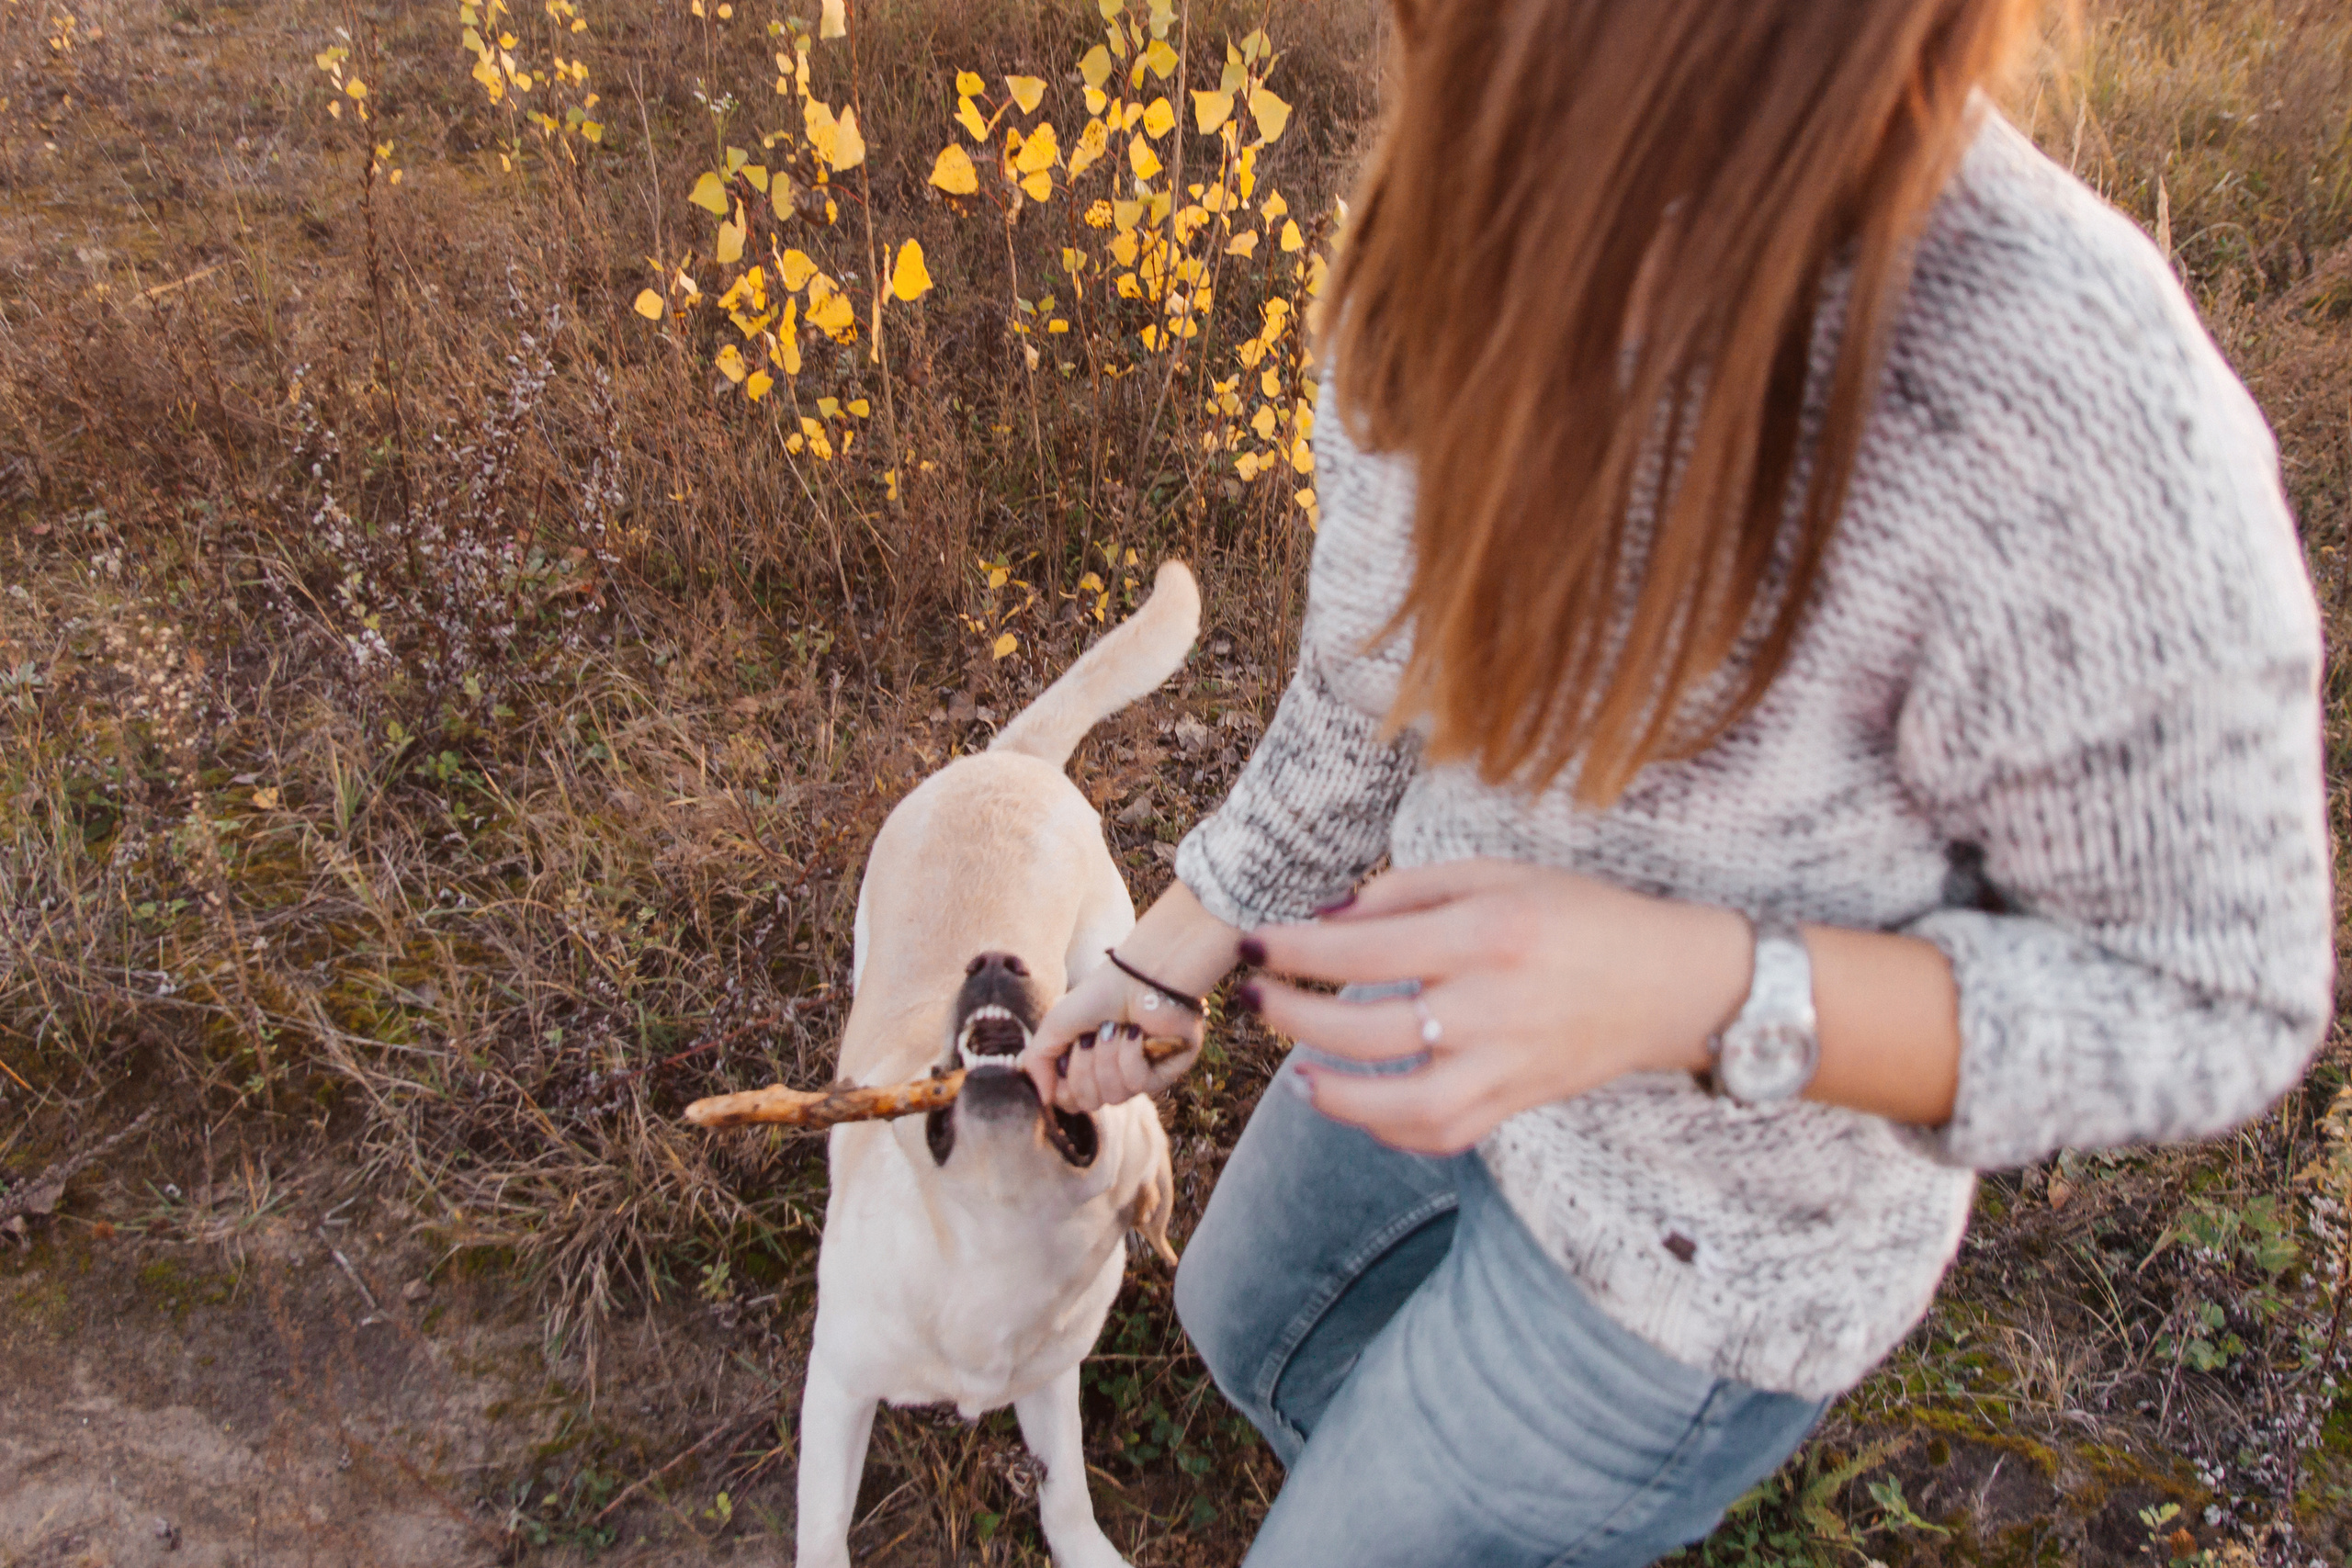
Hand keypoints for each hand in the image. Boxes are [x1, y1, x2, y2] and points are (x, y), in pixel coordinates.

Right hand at [1018, 881, 1243, 1113]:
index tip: (1068, 1051)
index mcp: (1086, 1067)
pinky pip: (1139, 1084)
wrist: (1140, 975)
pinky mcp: (1164, 1073)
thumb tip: (1043, 1099)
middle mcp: (1111, 1075)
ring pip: (1114, 1096)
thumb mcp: (1055, 1025)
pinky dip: (1130, 1055)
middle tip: (1090, 1035)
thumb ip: (1037, 1062)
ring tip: (1114, 1028)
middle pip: (1089, 1103)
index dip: (1065, 1084)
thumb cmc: (1098, 995)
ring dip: (1108, 1057)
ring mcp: (1138, 1076)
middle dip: (1084, 1067)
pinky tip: (1135, 1032)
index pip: (1070, 1102)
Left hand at [1238, 860, 1752, 1155]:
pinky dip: (1389, 1129)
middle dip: (1294, 1016)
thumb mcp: (1499, 875)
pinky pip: (1443, 1134)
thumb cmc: (1580, 915)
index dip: (1295, 949)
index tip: (1252, 945)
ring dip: (1336, 1094)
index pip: (1363, 948)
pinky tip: (1355, 1105)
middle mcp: (1495, 1004)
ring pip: (1404, 1103)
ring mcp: (1509, 1063)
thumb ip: (1410, 891)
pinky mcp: (1521, 1102)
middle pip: (1369, 1027)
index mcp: (1487, 933)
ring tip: (1296, 1071)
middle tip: (1255, 998)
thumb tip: (1326, 917)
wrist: (1674, 982)